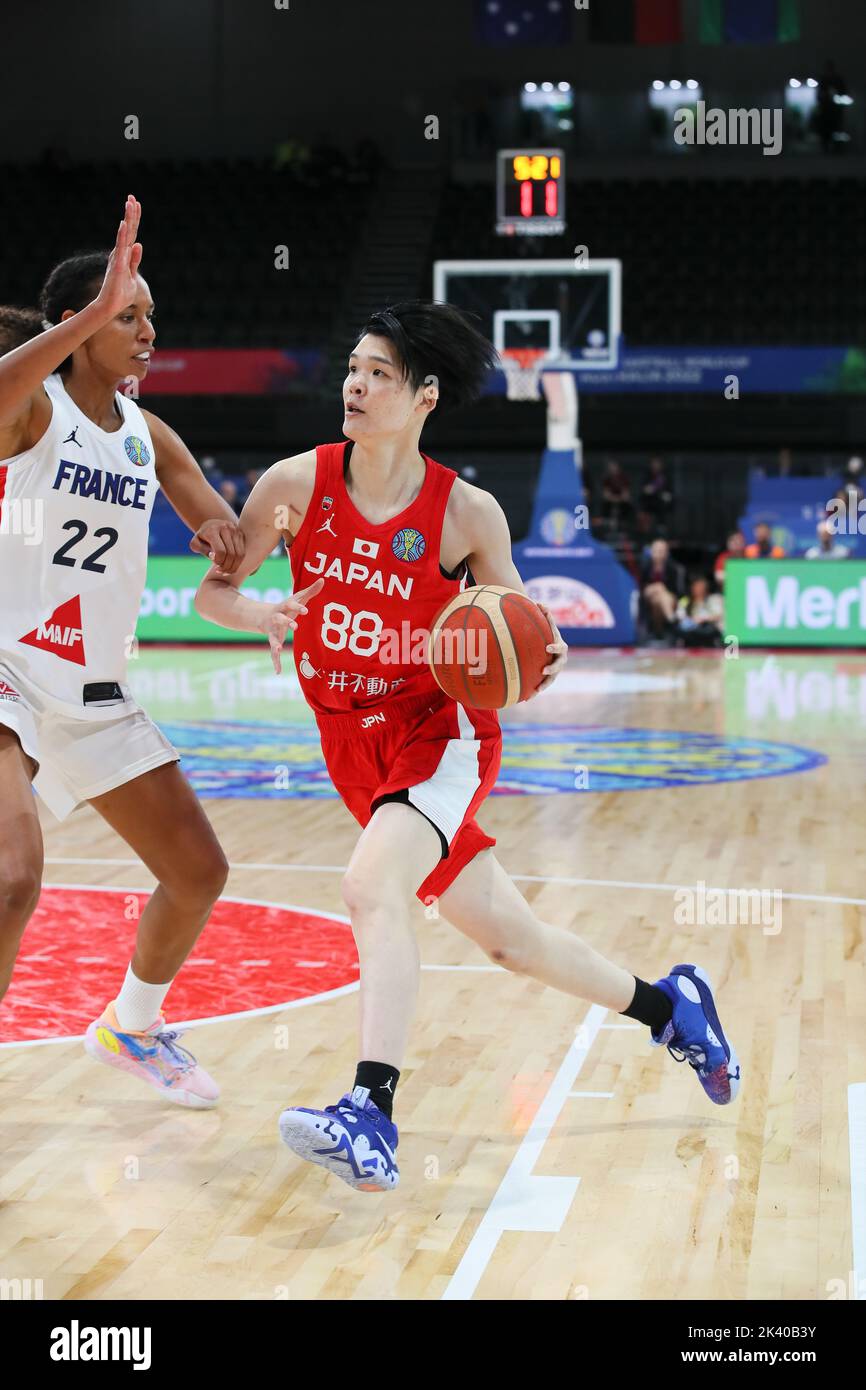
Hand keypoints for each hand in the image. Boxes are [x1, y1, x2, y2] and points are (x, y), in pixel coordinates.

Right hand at [93, 195, 142, 318]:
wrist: (110, 306)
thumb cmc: (120, 293)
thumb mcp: (132, 275)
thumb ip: (135, 260)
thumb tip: (139, 245)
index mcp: (124, 255)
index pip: (131, 234)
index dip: (134, 219)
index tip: (135, 203)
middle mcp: (120, 253)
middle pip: (128, 230)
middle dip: (131, 213)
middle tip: (132, 196)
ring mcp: (118, 258)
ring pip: (124, 235)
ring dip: (128, 219)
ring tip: (129, 203)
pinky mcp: (117, 266)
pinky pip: (120, 248)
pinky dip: (122, 236)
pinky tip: (124, 224)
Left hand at [189, 518, 245, 573]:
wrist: (212, 524)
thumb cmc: (202, 537)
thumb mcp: (195, 543)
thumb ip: (202, 550)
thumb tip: (213, 557)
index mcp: (213, 530)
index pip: (221, 551)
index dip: (219, 562)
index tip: (215, 567)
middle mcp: (226, 528)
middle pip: (231, 553)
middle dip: (227, 567)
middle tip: (221, 572)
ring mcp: (235, 530)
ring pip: (239, 554)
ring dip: (234, 566)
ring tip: (227, 571)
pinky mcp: (241, 534)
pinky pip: (243, 552)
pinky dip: (238, 562)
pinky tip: (231, 566)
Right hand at [260, 577, 324, 673]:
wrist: (264, 615)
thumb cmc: (286, 606)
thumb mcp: (296, 598)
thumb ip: (310, 590)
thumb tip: (323, 579)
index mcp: (284, 607)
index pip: (291, 605)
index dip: (298, 607)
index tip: (306, 610)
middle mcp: (276, 618)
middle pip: (280, 619)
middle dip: (286, 622)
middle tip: (295, 627)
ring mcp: (273, 631)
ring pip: (273, 637)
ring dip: (275, 643)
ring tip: (278, 649)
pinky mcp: (272, 641)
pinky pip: (273, 653)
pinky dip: (275, 662)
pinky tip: (278, 671)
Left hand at [527, 601, 567, 699]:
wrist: (552, 647)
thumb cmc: (548, 634)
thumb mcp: (548, 625)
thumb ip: (545, 615)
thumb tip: (539, 602)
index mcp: (560, 647)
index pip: (559, 647)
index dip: (554, 647)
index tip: (547, 647)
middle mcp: (560, 660)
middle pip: (558, 666)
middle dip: (551, 669)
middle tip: (543, 671)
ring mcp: (555, 670)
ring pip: (551, 680)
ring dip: (543, 686)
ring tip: (535, 692)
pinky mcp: (548, 678)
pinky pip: (542, 686)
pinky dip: (535, 692)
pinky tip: (524, 699)